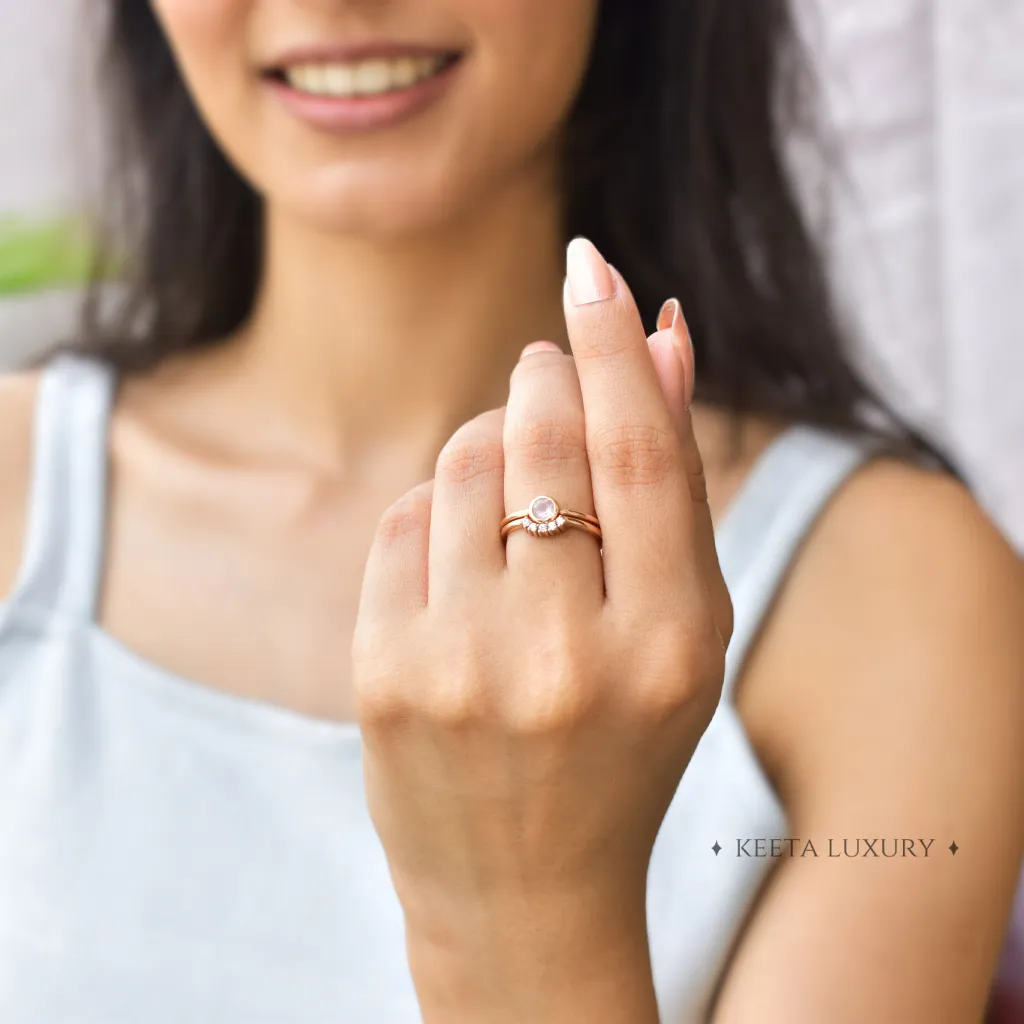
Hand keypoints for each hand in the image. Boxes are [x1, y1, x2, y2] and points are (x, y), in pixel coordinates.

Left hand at [352, 238, 732, 1020]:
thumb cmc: (624, 743)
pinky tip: (461, 556)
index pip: (637, 448)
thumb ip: (672, 482)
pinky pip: (403, 521)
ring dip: (486, 438)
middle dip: (542, 377)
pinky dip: (434, 509)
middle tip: (544, 367)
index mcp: (670, 644)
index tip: (590, 266)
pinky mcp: (383, 678)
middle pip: (542, 436)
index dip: (611, 341)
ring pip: (462, 465)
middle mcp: (567, 656)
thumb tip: (662, 331)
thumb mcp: (683, 630)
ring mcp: (463, 669)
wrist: (525, 890)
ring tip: (509, 478)